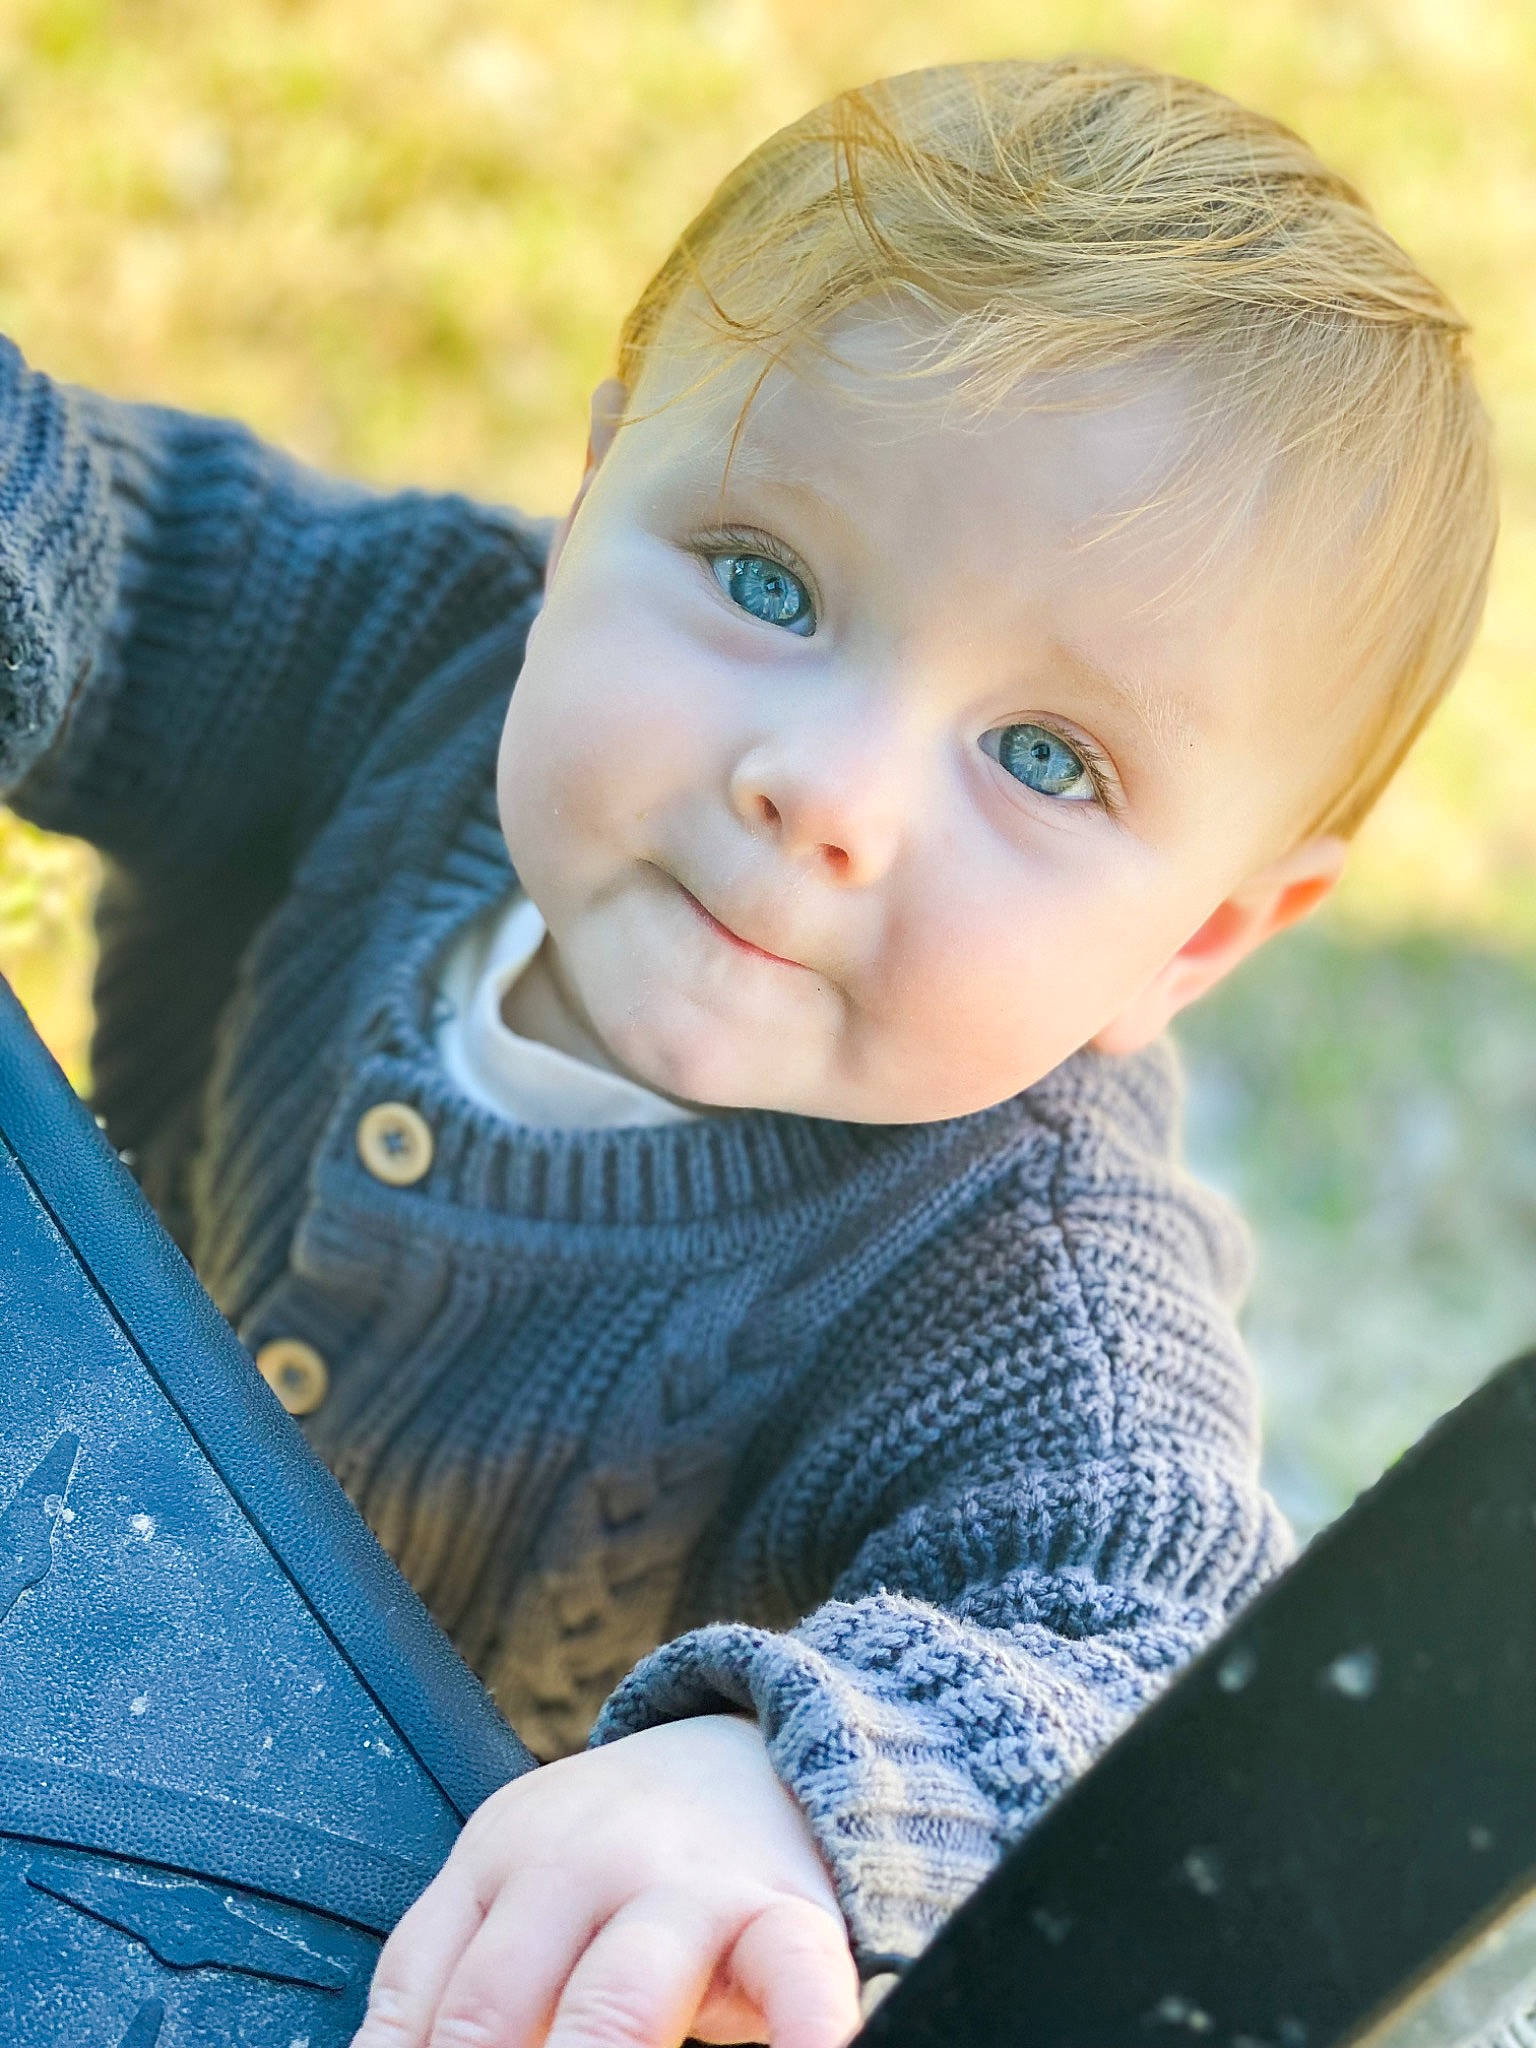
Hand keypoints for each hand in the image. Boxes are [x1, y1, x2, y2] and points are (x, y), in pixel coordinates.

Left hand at [350, 1712, 862, 2047]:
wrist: (757, 1755)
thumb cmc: (616, 1861)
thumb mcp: (513, 1889)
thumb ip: (442, 1986)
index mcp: (499, 1863)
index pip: (420, 1997)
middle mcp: (582, 1866)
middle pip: (494, 2005)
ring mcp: (687, 1888)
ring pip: (616, 2000)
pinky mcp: (786, 1918)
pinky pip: (795, 1982)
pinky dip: (802, 2031)